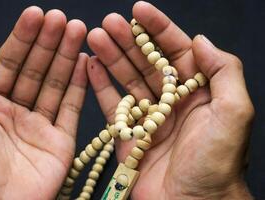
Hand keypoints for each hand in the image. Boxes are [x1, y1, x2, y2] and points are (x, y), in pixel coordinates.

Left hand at [0, 7, 87, 199]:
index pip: (10, 62)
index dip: (23, 37)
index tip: (36, 15)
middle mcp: (16, 111)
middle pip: (37, 68)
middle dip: (50, 42)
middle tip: (63, 19)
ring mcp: (40, 125)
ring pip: (57, 83)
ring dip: (68, 57)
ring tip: (79, 31)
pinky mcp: (61, 141)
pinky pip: (72, 108)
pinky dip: (80, 85)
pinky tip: (85, 63)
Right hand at [87, 1, 252, 198]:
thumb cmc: (217, 165)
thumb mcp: (234, 114)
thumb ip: (224, 72)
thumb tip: (200, 40)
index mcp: (199, 92)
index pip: (177, 51)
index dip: (158, 28)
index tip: (139, 10)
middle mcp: (173, 101)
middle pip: (147, 63)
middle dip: (128, 40)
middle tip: (107, 23)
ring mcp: (149, 117)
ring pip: (127, 80)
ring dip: (111, 58)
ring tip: (95, 37)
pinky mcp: (129, 134)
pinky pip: (113, 106)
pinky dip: (101, 86)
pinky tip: (91, 66)